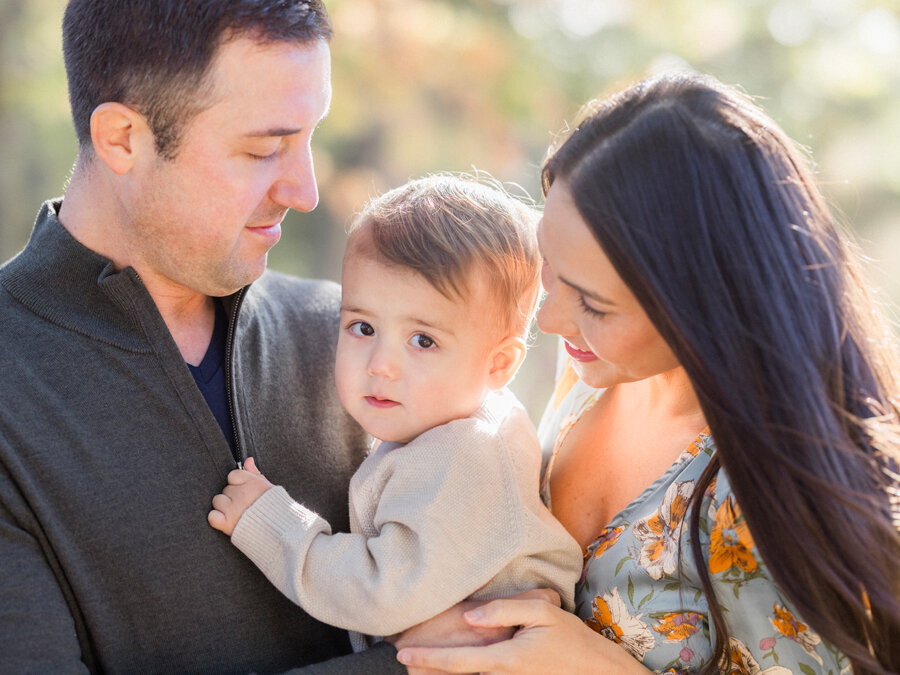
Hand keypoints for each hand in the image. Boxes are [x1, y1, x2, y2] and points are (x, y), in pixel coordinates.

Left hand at [207, 457, 273, 535]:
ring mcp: (232, 508)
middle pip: (225, 489)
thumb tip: (247, 459)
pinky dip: (216, 519)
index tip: (245, 492)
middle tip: (244, 505)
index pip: (233, 475)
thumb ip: (255, 473)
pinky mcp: (227, 523)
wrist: (280, 531)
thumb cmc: (275, 508)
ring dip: (224, 507)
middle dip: (232, 496)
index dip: (237, 483)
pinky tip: (225, 521)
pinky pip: (212, 516)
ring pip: (217, 501)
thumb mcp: (268, 487)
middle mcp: (241, 493)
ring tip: (236, 514)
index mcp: (252, 482)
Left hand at [387, 589, 557, 674]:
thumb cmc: (571, 638)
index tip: (402, 653)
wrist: (597, 671)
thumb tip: (469, 616)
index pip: (458, 661)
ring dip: (443, 672)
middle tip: (400, 655)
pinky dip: (465, 673)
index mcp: (507, 659)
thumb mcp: (543, 611)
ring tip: (418, 663)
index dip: (428, 658)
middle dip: (427, 668)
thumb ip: (504, 610)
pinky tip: (449, 666)